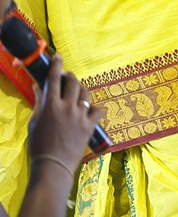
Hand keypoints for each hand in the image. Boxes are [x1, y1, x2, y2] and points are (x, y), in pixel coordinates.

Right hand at [27, 55, 102, 173]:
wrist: (53, 166)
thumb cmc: (39, 146)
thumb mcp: (34, 123)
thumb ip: (38, 103)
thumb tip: (38, 87)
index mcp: (51, 106)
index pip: (54, 79)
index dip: (56, 65)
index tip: (58, 56)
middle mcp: (67, 107)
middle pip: (73, 82)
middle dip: (70, 77)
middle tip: (66, 78)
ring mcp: (80, 115)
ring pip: (86, 93)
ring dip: (81, 91)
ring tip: (76, 94)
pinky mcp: (90, 125)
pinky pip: (99, 110)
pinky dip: (96, 107)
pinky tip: (93, 108)